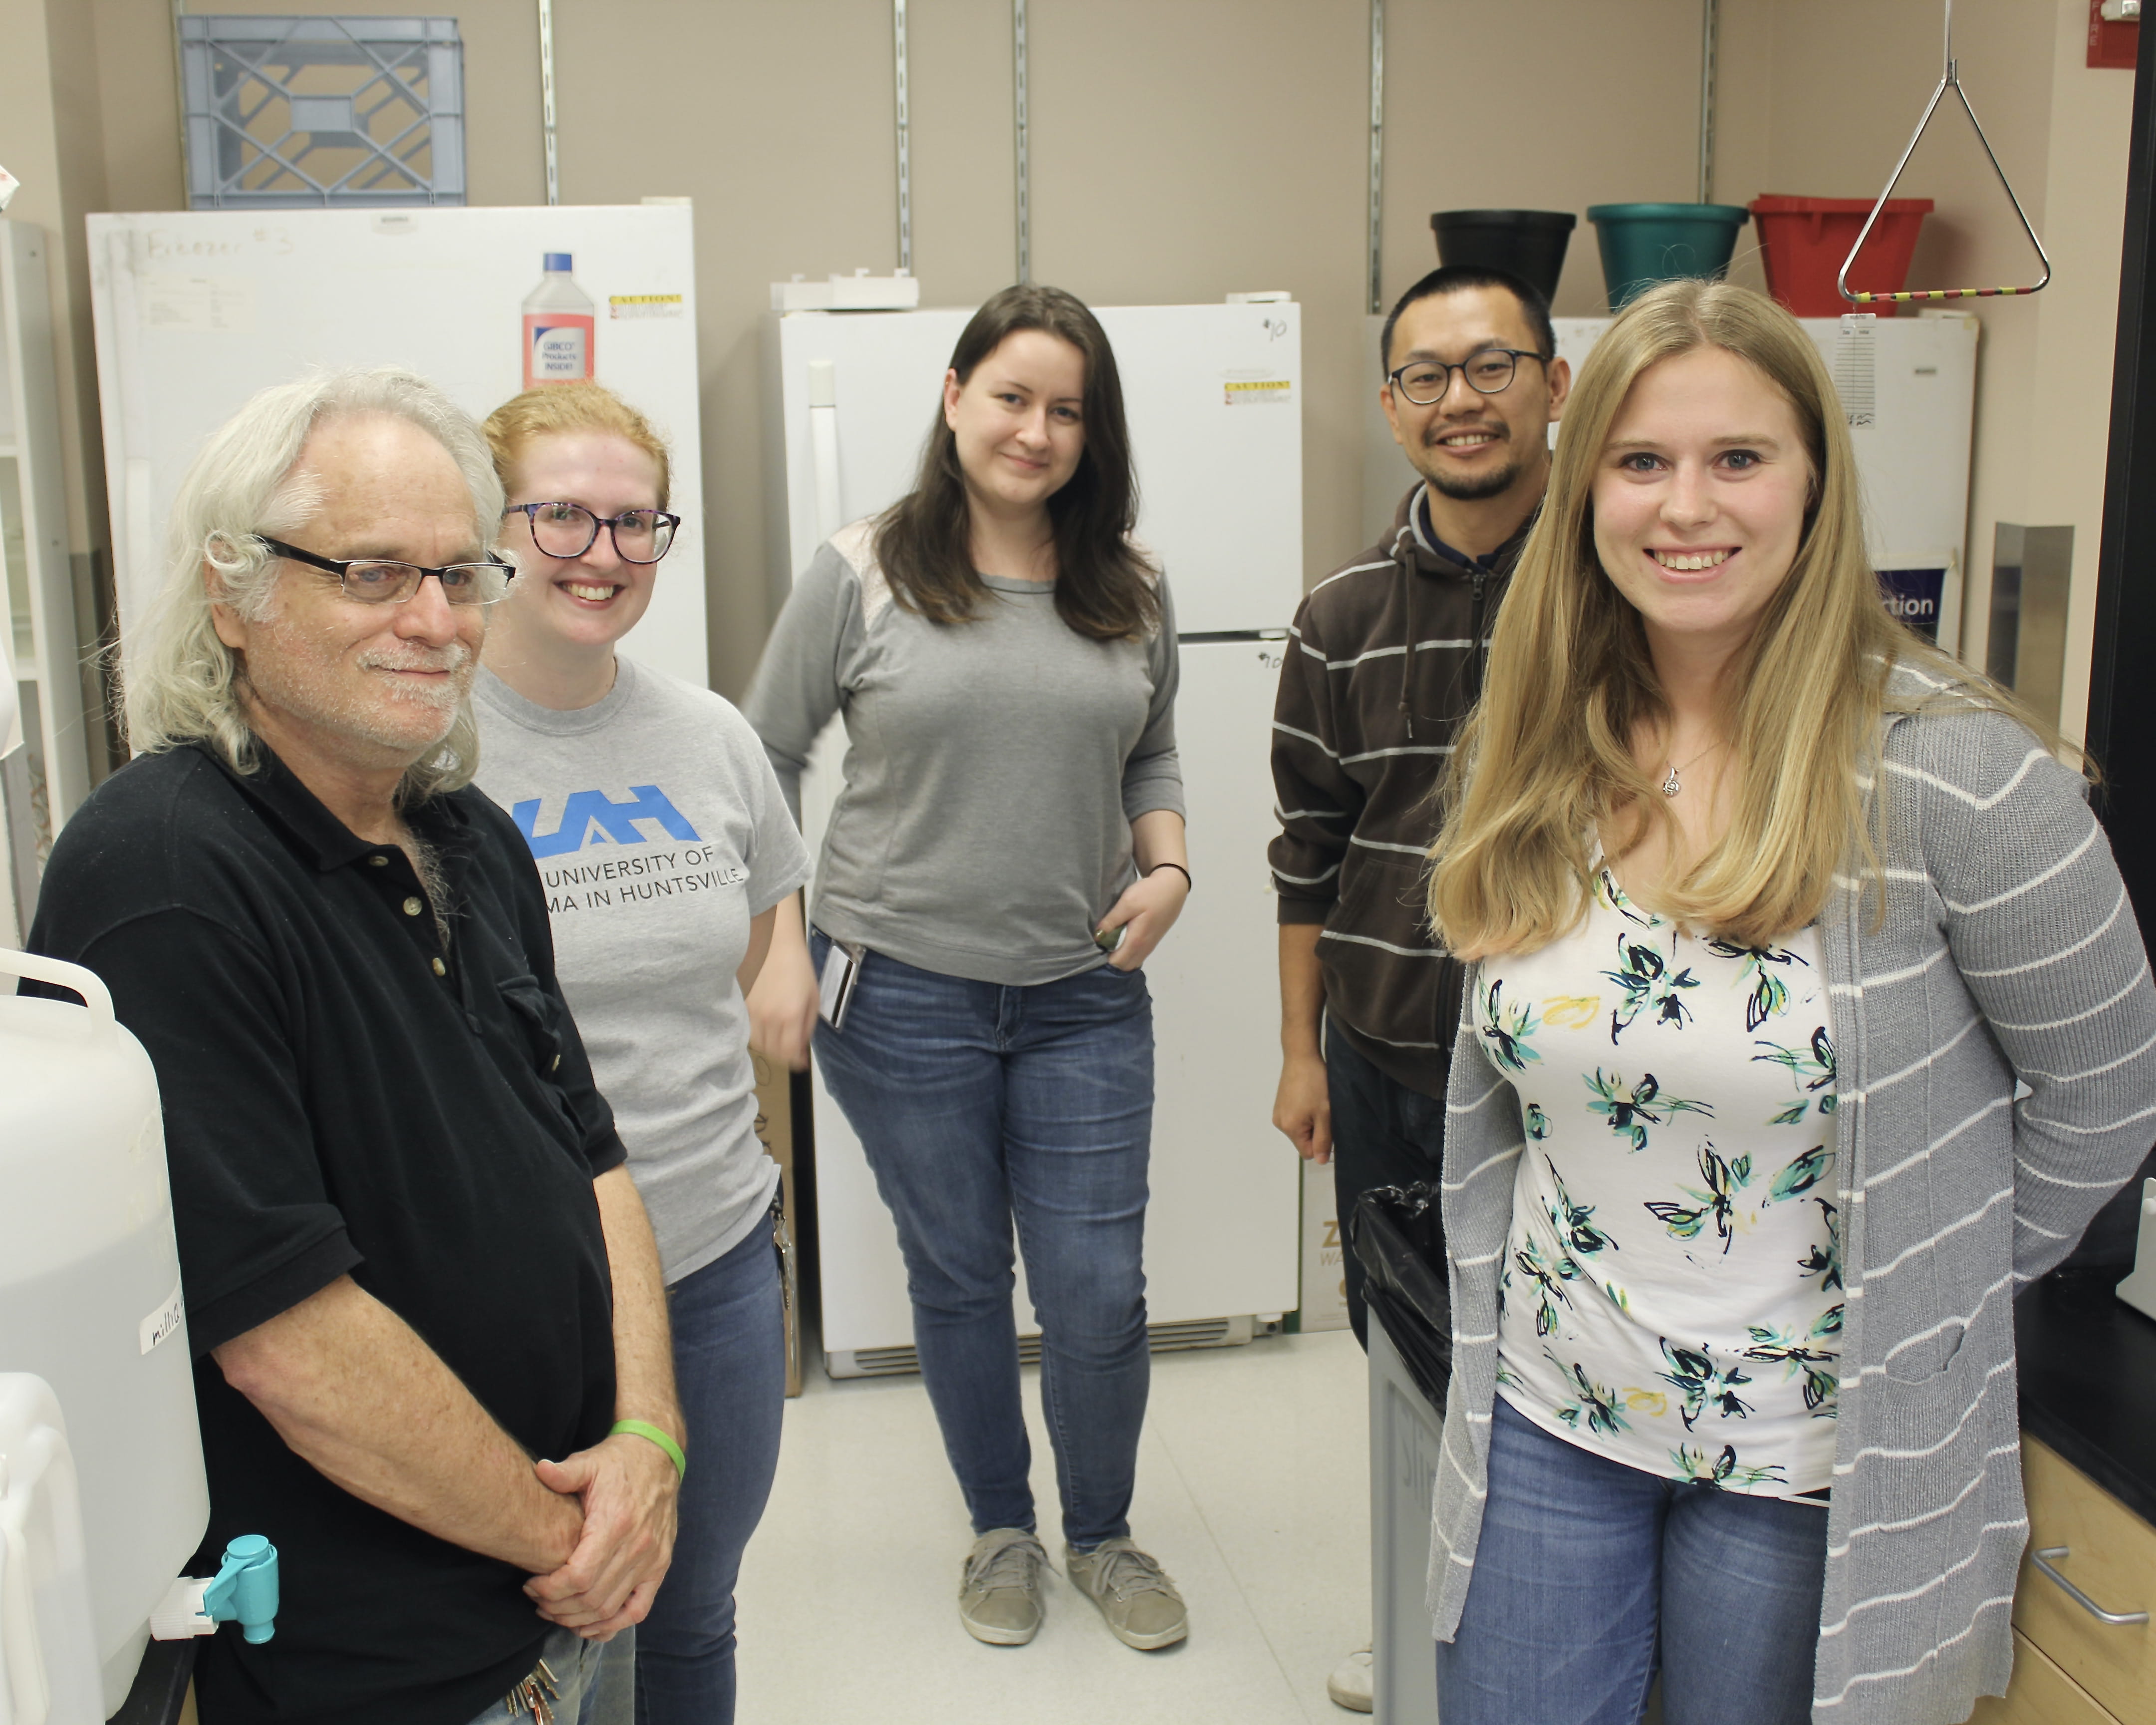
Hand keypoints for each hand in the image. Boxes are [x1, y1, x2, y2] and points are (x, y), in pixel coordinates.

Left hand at [523, 1432, 679, 1638]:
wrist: (658, 1455)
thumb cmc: (618, 1461)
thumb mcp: (589, 1462)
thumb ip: (564, 1473)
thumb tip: (539, 1470)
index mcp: (615, 1524)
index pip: (579, 1577)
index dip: (551, 1590)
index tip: (531, 1585)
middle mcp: (637, 1546)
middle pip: (591, 1599)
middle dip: (557, 1607)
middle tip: (537, 1600)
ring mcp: (651, 1559)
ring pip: (611, 1609)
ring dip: (578, 1619)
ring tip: (556, 1611)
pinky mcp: (660, 1565)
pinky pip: (638, 1609)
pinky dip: (613, 1625)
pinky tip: (591, 1625)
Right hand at [747, 936, 819, 1070]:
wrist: (773, 945)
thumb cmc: (798, 969)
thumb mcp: (813, 998)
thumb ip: (807, 1026)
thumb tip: (801, 1050)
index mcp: (790, 1016)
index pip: (788, 1053)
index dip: (795, 1061)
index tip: (799, 1062)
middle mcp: (769, 1018)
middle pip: (773, 1052)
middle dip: (783, 1054)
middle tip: (790, 1047)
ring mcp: (752, 1012)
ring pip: (758, 1044)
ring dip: (769, 1045)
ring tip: (778, 1036)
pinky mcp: (741, 1006)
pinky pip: (748, 1030)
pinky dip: (757, 1033)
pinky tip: (766, 1025)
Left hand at [1095, 867, 1189, 970]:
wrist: (1172, 888)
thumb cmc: (1149, 894)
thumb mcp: (1127, 903)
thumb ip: (1111, 921)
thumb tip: (1097, 936)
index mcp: (1136, 941)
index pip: (1117, 963)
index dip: (1104, 959)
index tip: (1094, 949)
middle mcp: (1144, 948)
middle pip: (1125, 967)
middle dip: (1111, 962)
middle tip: (1100, 947)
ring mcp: (1150, 946)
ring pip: (1132, 963)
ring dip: (1120, 959)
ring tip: (1109, 945)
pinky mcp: (1153, 941)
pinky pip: (1138, 956)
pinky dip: (1128, 955)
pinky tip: (1120, 942)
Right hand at [1274, 1048, 1333, 1163]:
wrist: (1301, 1056)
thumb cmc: (1316, 1083)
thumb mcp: (1325, 1114)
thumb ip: (1323, 1139)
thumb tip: (1320, 1162)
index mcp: (1289, 1128)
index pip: (1307, 1152)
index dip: (1321, 1143)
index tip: (1328, 1126)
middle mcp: (1280, 1123)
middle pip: (1302, 1141)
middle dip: (1315, 1131)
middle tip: (1323, 1111)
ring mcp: (1278, 1113)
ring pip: (1300, 1129)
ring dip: (1311, 1121)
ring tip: (1316, 1102)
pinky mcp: (1280, 1104)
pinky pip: (1295, 1118)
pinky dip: (1304, 1113)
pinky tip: (1309, 1098)